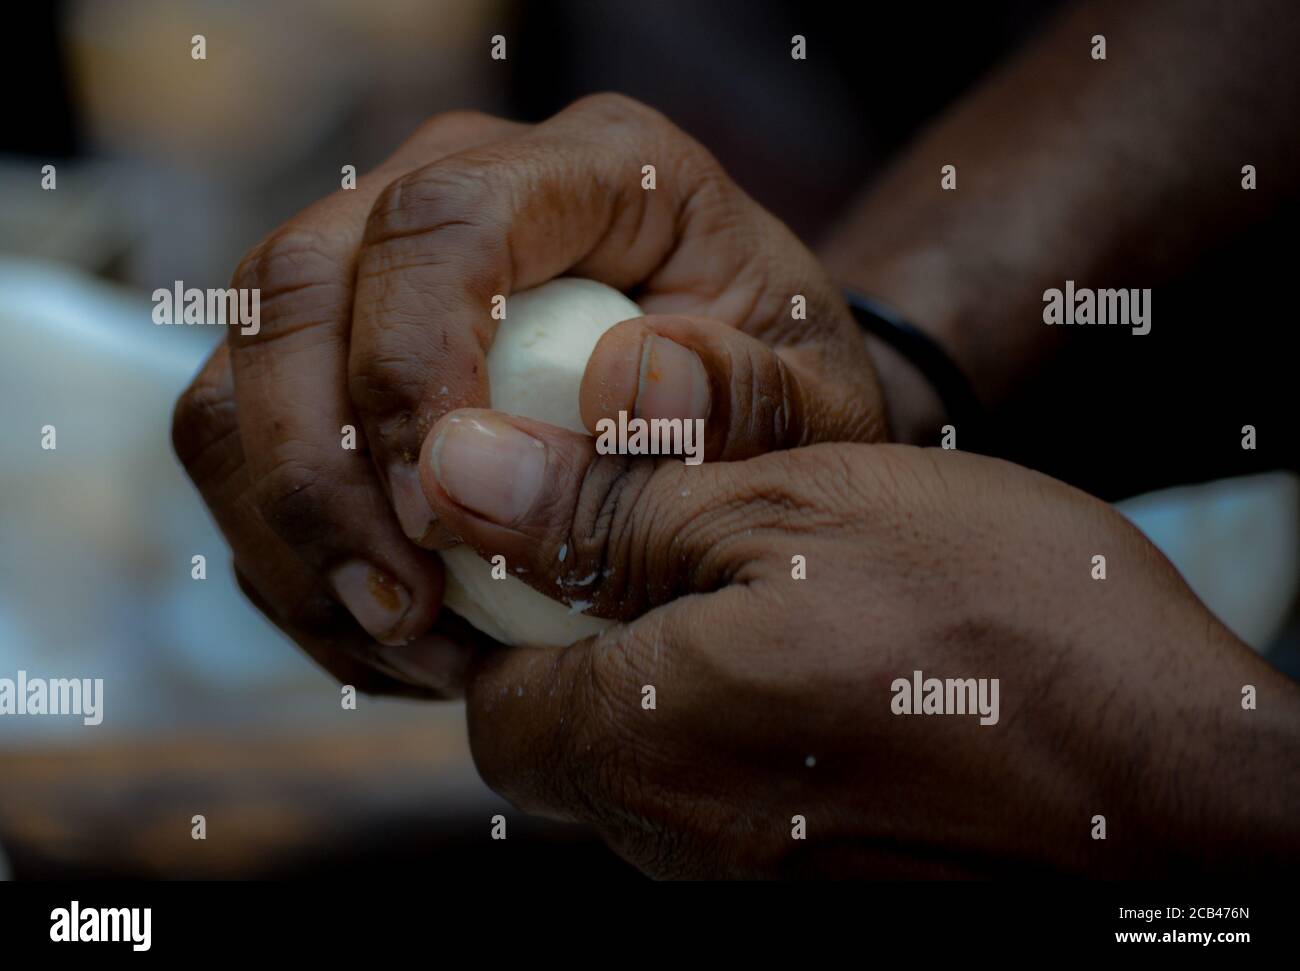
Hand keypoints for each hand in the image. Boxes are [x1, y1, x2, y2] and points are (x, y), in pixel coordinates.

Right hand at [175, 94, 887, 690]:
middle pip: (292, 289)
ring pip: (238, 376)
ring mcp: (374, 266)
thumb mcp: (812, 404)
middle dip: (317, 475)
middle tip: (402, 614)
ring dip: (292, 534)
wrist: (742, 404)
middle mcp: (456, 189)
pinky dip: (294, 561)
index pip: (443, 222)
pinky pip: (246, 449)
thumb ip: (746, 397)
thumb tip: (614, 387)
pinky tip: (387, 638)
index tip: (441, 518)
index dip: (409, 368)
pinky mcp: (331, 355)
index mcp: (593, 170)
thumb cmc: (776, 397)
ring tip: (401, 645)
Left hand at [416, 406, 1299, 875]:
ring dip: (673, 670)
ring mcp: (752, 875)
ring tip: (768, 582)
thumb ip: (609, 507)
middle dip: (591, 636)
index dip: (509, 606)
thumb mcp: (792, 507)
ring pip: (645, 765)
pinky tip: (825, 655)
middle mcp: (681, 836)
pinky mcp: (818, 882)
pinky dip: (741, 718)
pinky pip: (726, 794)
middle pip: (563, 737)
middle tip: (680, 538)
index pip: (487, 699)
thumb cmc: (1004, 626)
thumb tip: (461, 473)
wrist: (1182, 778)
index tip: (568, 528)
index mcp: (647, 743)